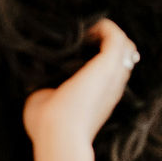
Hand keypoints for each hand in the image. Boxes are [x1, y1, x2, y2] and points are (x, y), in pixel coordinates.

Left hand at [24, 17, 138, 160]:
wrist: (56, 134)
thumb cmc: (46, 126)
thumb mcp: (46, 103)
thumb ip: (47, 91)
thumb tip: (36, 82)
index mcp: (99, 97)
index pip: (110, 71)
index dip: (99, 55)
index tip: (79, 43)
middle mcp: (111, 86)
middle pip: (123, 57)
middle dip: (105, 40)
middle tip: (82, 33)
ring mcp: (112, 77)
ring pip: (125, 46)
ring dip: (107, 32)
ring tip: (86, 28)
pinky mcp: (106, 67)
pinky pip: (117, 39)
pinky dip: (105, 27)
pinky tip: (87, 26)